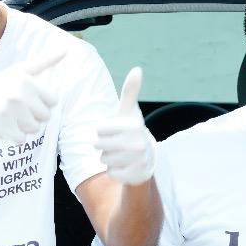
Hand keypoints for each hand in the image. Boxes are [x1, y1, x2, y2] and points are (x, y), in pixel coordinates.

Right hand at [0, 50, 63, 142]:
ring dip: (24, 126)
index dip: (41, 102)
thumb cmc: (0, 85)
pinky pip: (21, 139)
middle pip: (45, 117)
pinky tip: (4, 125)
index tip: (28, 98)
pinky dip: (14, 136)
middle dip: (33, 115)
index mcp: (27, 82)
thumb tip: (66, 50)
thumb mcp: (21, 71)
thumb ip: (44, 62)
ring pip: (34, 129)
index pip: (53, 102)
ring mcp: (8, 112)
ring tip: (10, 116)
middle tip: (17, 108)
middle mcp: (18, 96)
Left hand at [94, 68, 155, 184]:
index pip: (99, 129)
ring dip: (108, 158)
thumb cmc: (130, 130)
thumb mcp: (128, 111)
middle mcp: (138, 143)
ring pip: (103, 159)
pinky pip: (110, 172)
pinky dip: (114, 170)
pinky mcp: (133, 176)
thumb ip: (130, 91)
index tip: (115, 131)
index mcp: (134, 125)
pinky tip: (125, 165)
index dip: (103, 131)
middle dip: (103, 145)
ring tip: (121, 154)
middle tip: (116, 144)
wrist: (146, 158)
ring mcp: (137, 161)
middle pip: (99, 145)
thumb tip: (137, 69)